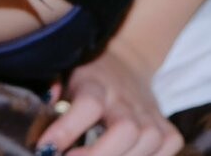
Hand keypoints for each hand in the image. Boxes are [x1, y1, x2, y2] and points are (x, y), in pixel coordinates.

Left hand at [34, 41, 183, 155]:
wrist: (126, 63)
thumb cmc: (87, 78)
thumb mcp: (64, 76)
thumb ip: (52, 91)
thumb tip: (42, 105)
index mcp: (96, 83)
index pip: (88, 105)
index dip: (67, 130)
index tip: (45, 149)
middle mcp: (125, 98)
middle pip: (126, 130)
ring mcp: (149, 112)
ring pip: (149, 141)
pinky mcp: (166, 125)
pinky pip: (168, 147)